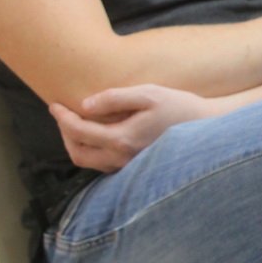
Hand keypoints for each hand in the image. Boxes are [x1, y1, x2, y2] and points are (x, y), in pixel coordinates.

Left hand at [50, 84, 211, 172]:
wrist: (208, 128)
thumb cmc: (180, 107)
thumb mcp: (149, 94)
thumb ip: (115, 97)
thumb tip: (85, 104)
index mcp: (121, 139)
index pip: (79, 130)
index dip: (62, 117)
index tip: (54, 104)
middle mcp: (121, 158)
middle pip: (77, 153)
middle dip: (65, 134)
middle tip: (63, 115)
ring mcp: (129, 166)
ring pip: (89, 161)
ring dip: (78, 143)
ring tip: (79, 124)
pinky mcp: (135, 168)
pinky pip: (103, 164)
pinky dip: (92, 149)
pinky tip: (99, 135)